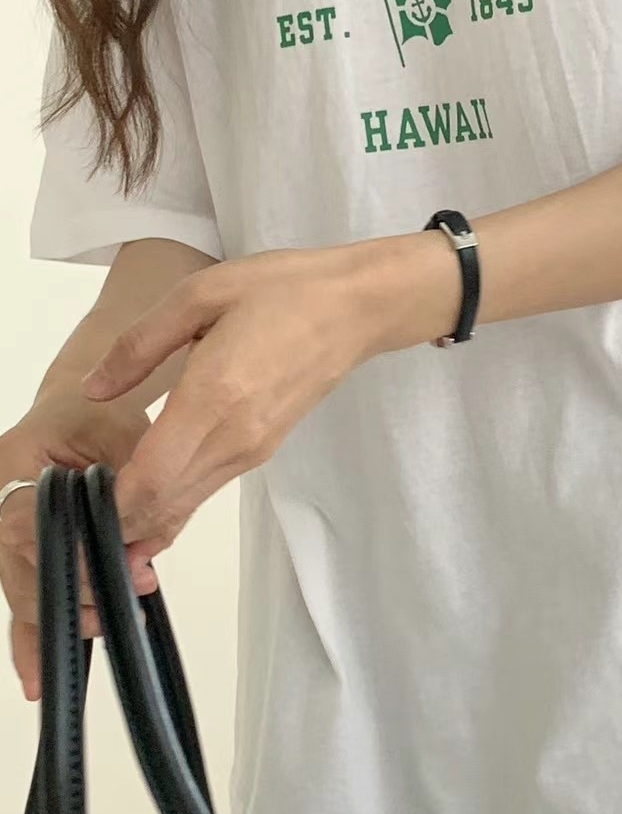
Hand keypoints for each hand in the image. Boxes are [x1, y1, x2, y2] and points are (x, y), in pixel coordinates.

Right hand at [0, 395, 156, 700]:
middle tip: (123, 604)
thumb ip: (133, 490)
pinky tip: (37, 677)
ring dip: (55, 620)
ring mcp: (4, 529)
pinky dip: (33, 635)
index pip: (29, 524)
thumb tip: (143, 555)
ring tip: (79, 651)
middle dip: (73, 594)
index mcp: (13, 463)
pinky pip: (23, 594)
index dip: (71, 555)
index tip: (117, 570)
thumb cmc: (100, 414)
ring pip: (21, 589)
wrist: (80, 406)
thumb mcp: (124, 434)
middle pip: (22, 567)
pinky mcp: (22, 549)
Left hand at [82, 237, 457, 552]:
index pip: (149, 481)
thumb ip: (139, 345)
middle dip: (116, 523)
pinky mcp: (263, 450)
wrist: (358, 307)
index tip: (72, 500)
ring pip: (185, 505)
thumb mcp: (200, 293)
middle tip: (75, 516)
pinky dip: (170, 500)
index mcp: (213, 397)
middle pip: (163, 507)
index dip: (106, 506)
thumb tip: (95, 389)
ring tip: (99, 508)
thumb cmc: (283, 289)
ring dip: (141, 517)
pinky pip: (205, 488)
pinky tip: (143, 490)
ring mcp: (252, 450)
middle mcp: (233, 437)